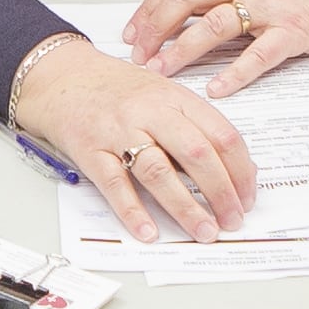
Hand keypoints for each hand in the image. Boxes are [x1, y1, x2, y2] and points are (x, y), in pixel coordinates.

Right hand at [5, 34, 254, 242]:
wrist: (61, 76)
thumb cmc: (115, 90)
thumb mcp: (162, 95)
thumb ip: (193, 126)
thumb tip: (231, 170)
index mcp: (175, 98)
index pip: (221, 134)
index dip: (240, 170)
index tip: (247, 196)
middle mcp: (149, 112)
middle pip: (196, 153)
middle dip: (221, 192)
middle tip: (232, 220)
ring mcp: (118, 131)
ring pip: (159, 172)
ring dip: (186, 207)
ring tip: (203, 231)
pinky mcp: (90, 150)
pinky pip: (115, 184)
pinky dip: (133, 211)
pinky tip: (148, 231)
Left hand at [120, 0, 308, 95]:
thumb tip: (185, 14)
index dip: (149, 8)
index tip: (131, 34)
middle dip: (155, 28)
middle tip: (138, 57)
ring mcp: (273, 6)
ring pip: (216, 24)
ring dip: (183, 49)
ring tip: (162, 72)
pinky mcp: (297, 31)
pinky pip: (260, 54)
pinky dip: (235, 72)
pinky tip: (216, 89)